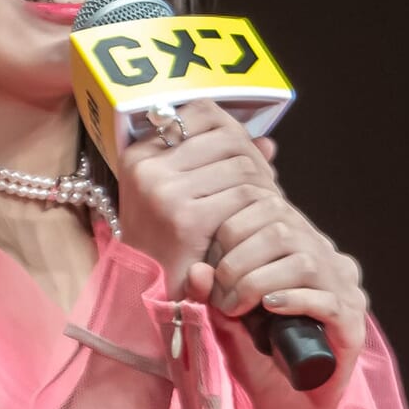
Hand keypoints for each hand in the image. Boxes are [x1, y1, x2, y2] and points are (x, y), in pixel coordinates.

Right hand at [116, 100, 281, 301]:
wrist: (143, 296)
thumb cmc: (165, 245)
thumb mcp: (180, 197)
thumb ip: (220, 164)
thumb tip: (269, 142)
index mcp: (139, 153)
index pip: (202, 112)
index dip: (235, 130)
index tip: (247, 155)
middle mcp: (147, 166)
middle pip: (228, 138)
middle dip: (254, 159)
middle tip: (265, 185)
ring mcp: (164, 190)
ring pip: (241, 165)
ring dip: (262, 182)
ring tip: (265, 204)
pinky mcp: (186, 217)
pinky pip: (244, 195)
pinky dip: (260, 206)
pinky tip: (260, 222)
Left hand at [180, 126, 368, 408]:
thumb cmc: (256, 357)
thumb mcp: (225, 319)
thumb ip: (211, 294)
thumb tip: (196, 270)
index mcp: (300, 247)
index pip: (268, 209)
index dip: (231, 231)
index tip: (208, 265)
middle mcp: (328, 262)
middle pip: (284, 230)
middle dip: (240, 259)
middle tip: (219, 294)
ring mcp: (346, 292)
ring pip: (305, 261)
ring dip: (260, 280)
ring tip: (237, 306)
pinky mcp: (353, 326)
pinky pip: (328, 300)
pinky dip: (293, 300)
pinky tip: (268, 308)